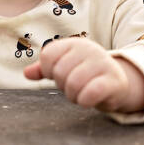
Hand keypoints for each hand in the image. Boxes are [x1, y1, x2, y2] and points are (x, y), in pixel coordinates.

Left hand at [24, 37, 143, 113]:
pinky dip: (84, 101)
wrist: (117, 82)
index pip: (47, 55)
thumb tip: (27, 74)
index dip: (48, 71)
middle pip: (59, 72)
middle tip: (73, 87)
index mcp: (74, 43)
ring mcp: (103, 63)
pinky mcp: (114, 81)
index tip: (58, 75)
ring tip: (81, 94)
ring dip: (73, 96)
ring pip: (73, 84)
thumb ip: (44, 69)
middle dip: (63, 86)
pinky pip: (90, 93)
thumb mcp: (65, 66)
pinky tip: (88, 100)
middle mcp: (89, 49)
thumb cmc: (85, 74)